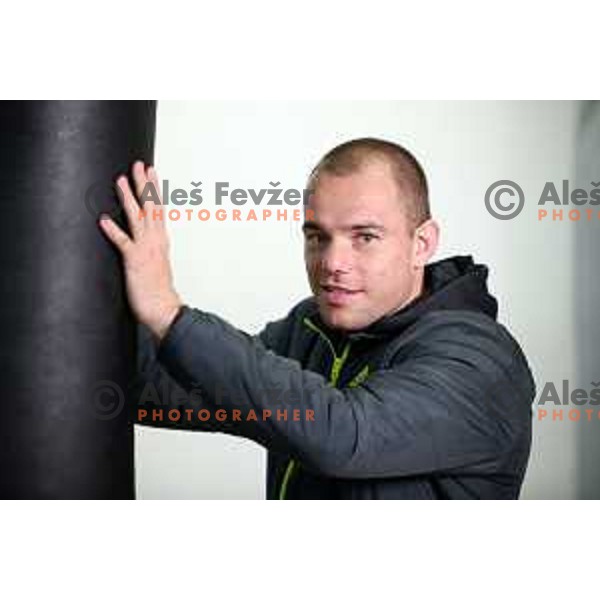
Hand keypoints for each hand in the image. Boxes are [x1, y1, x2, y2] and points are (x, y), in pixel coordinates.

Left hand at [98, 160, 182, 340]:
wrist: (165, 309)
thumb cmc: (159, 291)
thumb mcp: (157, 264)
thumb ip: (151, 249)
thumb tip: (143, 240)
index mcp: (161, 241)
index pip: (159, 209)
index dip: (154, 190)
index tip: (151, 173)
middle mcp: (156, 241)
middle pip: (151, 207)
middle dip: (145, 185)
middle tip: (139, 165)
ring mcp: (146, 249)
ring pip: (138, 218)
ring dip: (129, 198)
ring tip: (120, 180)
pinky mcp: (135, 260)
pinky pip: (123, 242)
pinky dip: (113, 230)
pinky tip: (104, 219)